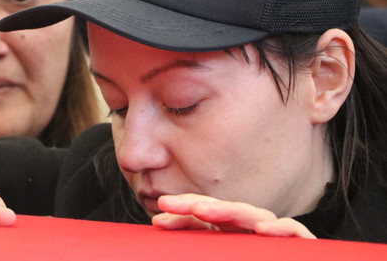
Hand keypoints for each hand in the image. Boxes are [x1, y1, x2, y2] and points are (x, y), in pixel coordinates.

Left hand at [152, 193, 315, 238]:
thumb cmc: (246, 260)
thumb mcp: (216, 254)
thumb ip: (193, 242)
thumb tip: (159, 224)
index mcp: (230, 230)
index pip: (205, 213)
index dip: (183, 211)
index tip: (159, 216)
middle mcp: (251, 229)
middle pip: (223, 209)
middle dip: (194, 204)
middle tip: (166, 203)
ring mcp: (274, 235)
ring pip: (253, 215)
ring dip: (227, 210)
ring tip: (200, 211)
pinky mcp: (299, 245)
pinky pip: (294, 230)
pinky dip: (280, 228)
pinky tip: (260, 231)